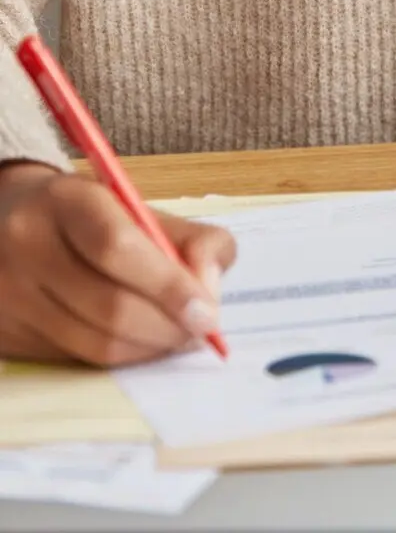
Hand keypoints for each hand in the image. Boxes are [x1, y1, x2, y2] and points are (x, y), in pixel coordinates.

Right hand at [0, 160, 236, 365]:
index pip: (118, 248)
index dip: (168, 285)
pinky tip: (138, 343)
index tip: (207, 312)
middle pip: (109, 307)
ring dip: (148, 349)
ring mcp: (10, 297)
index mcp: (64, 201)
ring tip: (175, 338)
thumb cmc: (87, 214)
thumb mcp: (136, 206)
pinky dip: (119, 357)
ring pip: (94, 345)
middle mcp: (27, 247)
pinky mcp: (6, 336)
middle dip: (167, 327)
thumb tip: (210, 287)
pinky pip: (77, 360)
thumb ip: (187, 238)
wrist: (5, 219)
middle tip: (200, 332)